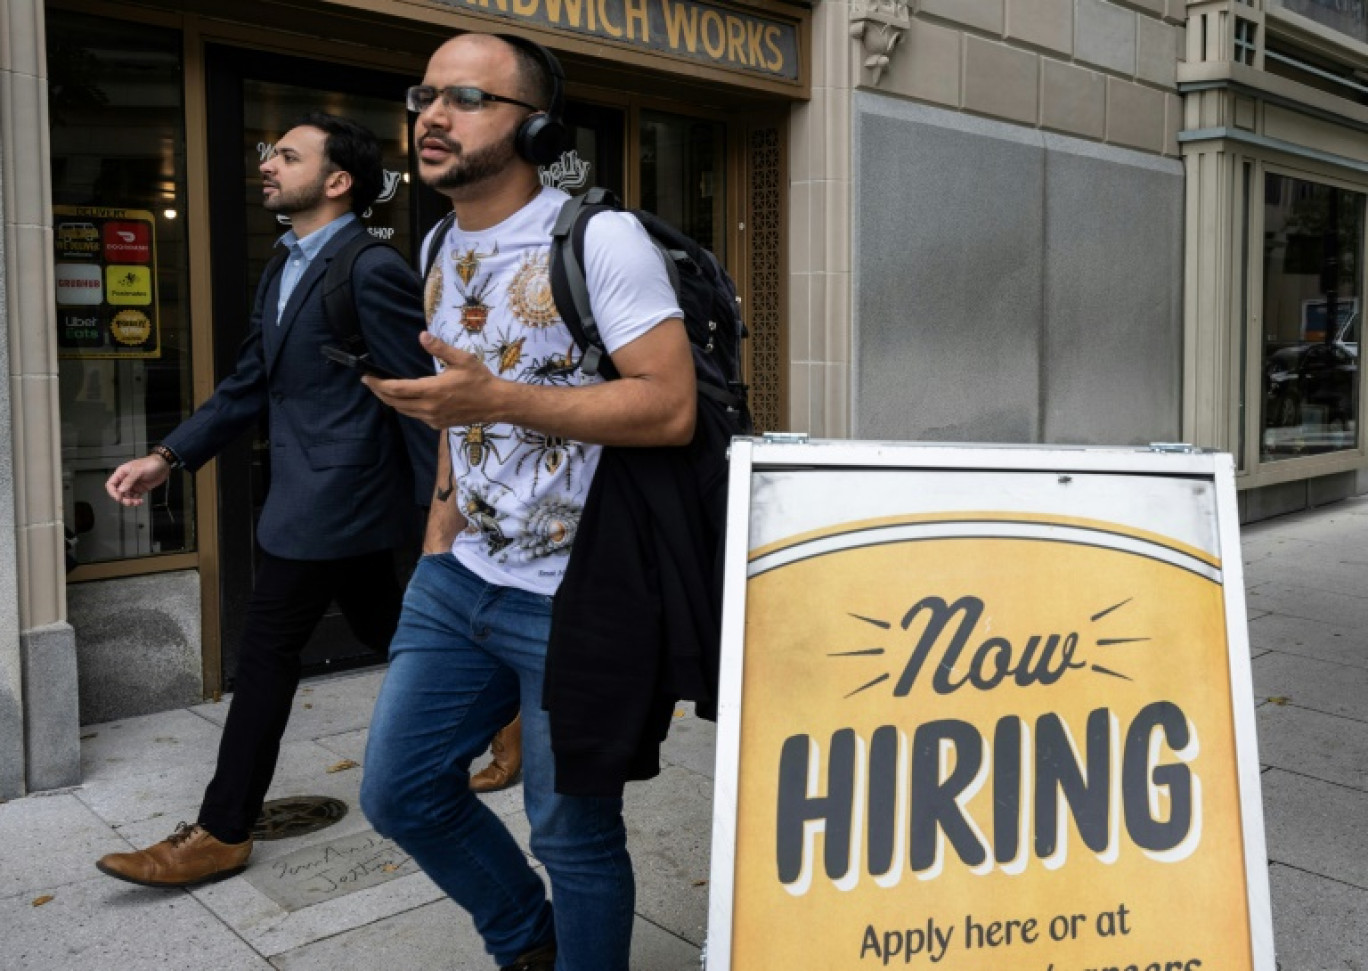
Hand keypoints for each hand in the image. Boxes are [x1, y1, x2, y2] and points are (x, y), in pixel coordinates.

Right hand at [106, 454, 172, 506]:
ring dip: (129, 501)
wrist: (164, 465)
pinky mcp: (140, 489)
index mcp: (122, 473)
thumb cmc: (150, 464)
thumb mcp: (138, 471)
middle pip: (118, 492)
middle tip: (130, 502)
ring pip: (126, 496)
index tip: (119, 497)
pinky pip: (134, 497)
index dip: (112, 492)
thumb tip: (120, 490)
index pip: (111, 484)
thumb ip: (129, 481)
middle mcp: (125, 480)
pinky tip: (140, 501)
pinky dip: (136, 501)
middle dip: (122, 498)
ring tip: (137, 502)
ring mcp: (133, 485)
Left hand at [363, 331, 500, 429]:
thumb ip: (440, 348)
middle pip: (395, 402)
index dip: (378, 384)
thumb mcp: (462, 360)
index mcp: (432, 390)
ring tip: (383, 389)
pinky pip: (415, 416)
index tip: (367, 377)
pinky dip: (405, 407)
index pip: (396, 389)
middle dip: (379, 392)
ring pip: (403, 411)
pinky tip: (405, 399)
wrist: (496, 404)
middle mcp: (429, 407)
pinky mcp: (437, 424)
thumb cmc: (480, 380)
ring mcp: (432, 418)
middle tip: (370, 382)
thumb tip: (422, 336)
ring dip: (391, 400)